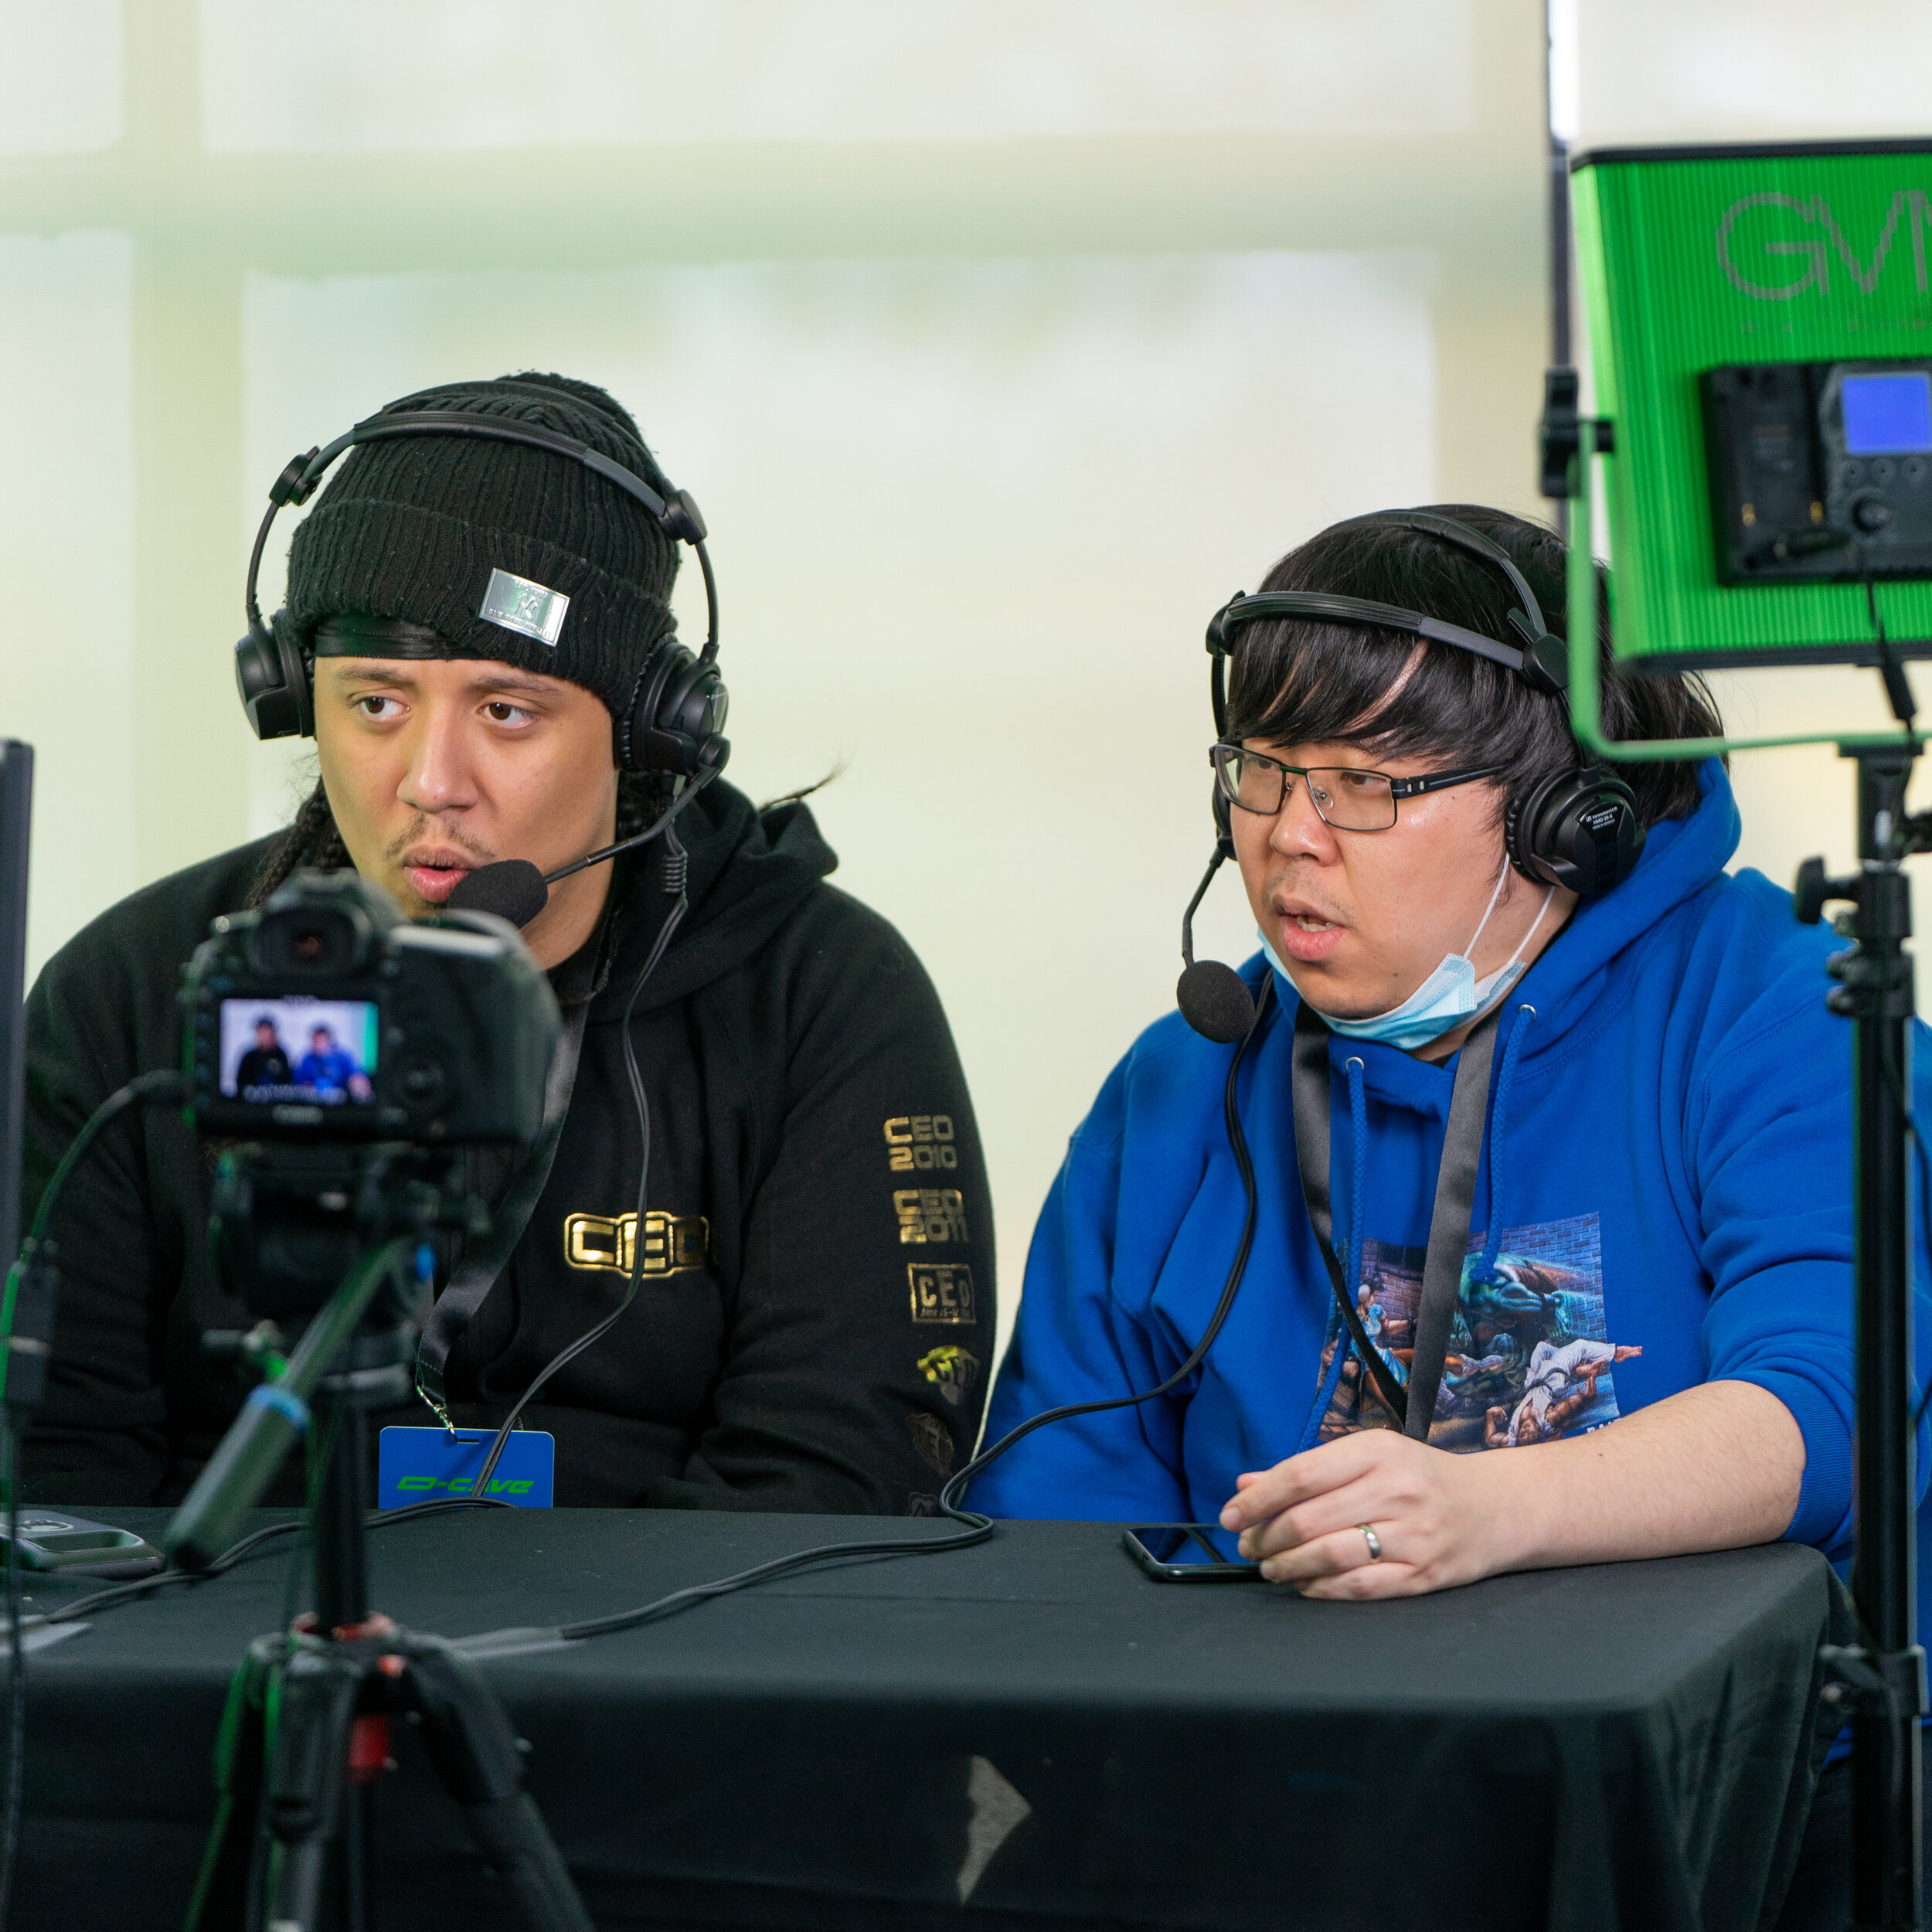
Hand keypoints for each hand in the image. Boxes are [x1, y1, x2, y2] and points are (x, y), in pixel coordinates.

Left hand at [1218, 1429, 1520, 1599]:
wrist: (1496, 1507)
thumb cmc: (1419, 1478)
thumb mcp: (1368, 1458)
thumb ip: (1306, 1471)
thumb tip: (1245, 1485)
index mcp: (1377, 1451)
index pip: (1299, 1475)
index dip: (1256, 1500)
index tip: (1229, 1516)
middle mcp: (1396, 1490)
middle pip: (1307, 1520)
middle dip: (1265, 1539)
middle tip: (1247, 1546)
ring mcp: (1414, 1535)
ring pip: (1328, 1556)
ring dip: (1285, 1567)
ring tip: (1270, 1567)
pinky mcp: (1425, 1574)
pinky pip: (1359, 1587)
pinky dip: (1321, 1589)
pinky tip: (1304, 1585)